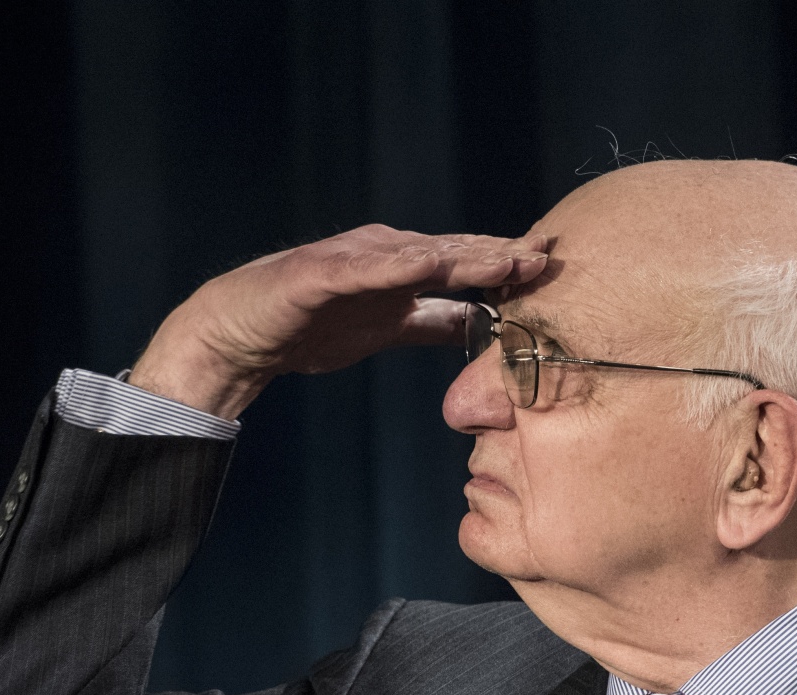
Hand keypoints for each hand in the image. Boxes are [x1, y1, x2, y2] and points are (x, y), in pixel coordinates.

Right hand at [127, 224, 548, 418]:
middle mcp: (385, 255)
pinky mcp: (317, 274)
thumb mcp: (391, 328)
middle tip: (550, 255)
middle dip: (503, 255)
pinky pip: (362, 269)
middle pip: (455, 254)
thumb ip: (437, 323)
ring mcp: (352, 261)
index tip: (557, 269)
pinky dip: (397, 264)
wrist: (239, 336)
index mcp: (405, 270)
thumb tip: (487, 327)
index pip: (469, 266)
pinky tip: (429, 262)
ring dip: (466, 255)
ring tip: (508, 258)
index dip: (511, 267)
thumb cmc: (314, 328)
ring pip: (418, 255)